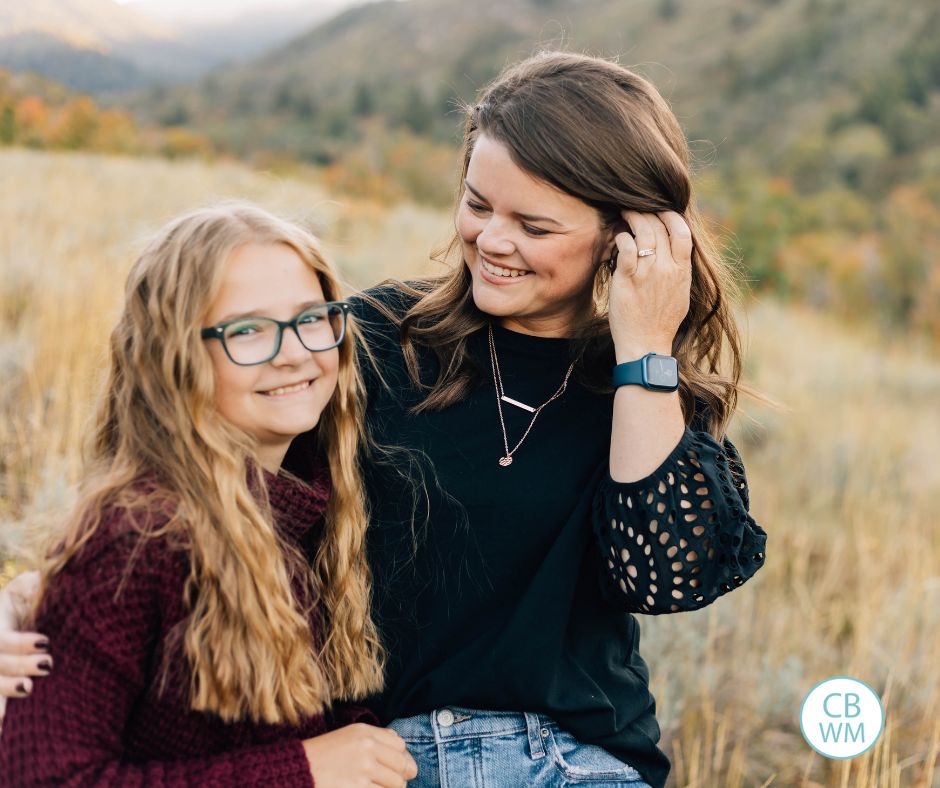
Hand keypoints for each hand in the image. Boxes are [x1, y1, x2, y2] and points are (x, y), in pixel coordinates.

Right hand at [0, 571, 48, 731]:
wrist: (11, 624)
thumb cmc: (20, 607)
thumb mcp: (20, 592)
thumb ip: (29, 585)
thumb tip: (39, 577)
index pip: (0, 641)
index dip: (19, 644)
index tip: (46, 642)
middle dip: (17, 666)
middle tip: (48, 664)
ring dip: (4, 693)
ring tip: (28, 690)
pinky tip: (3, 733)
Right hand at [302, 723, 417, 786]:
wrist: (297, 771)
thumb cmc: (322, 755)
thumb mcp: (348, 736)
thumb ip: (377, 739)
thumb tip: (404, 751)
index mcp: (364, 732)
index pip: (400, 745)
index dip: (402, 758)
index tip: (397, 768)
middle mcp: (367, 748)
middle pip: (403, 766)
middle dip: (401, 777)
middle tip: (391, 783)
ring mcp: (364, 770)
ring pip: (397, 785)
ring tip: (375, 787)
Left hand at [608, 210, 691, 361]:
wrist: (646, 344)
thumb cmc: (661, 321)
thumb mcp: (680, 294)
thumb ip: (679, 270)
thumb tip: (677, 252)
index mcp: (682, 271)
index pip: (682, 232)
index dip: (671, 216)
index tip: (660, 210)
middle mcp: (667, 269)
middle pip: (660, 227)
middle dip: (647, 212)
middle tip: (635, 208)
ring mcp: (647, 274)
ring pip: (643, 232)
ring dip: (632, 218)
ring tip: (624, 214)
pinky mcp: (628, 280)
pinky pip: (626, 248)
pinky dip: (621, 238)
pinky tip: (618, 238)